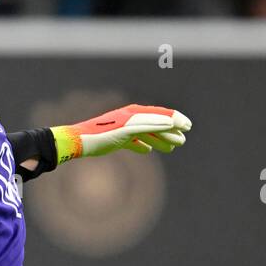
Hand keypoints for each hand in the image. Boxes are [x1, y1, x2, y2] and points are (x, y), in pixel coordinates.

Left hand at [52, 105, 190, 161]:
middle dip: (170, 132)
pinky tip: (147, 150)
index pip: (159, 115)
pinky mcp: (115, 138)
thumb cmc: (101, 135)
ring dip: (159, 139)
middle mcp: (130, 118)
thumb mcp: (127, 130)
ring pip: (146, 133)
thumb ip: (149, 126)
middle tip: (182, 141)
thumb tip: (170, 123)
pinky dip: (142, 144)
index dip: (175, 120)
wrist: (78, 142)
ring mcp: (123, 128)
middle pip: (154, 124)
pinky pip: (133, 140)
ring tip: (171, 148)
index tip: (188, 126)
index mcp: (134, 114)